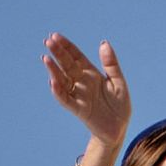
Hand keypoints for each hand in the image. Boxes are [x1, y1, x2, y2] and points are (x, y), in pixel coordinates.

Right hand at [42, 33, 130, 150]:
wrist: (119, 129)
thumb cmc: (119, 106)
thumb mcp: (119, 83)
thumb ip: (111, 65)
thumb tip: (103, 43)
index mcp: (91, 74)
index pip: (76, 57)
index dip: (67, 46)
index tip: (56, 35)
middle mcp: (82, 82)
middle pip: (67, 65)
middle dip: (57, 53)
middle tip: (48, 41)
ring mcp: (78, 95)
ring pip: (63, 80)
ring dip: (54, 70)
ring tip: (46, 59)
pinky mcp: (78, 109)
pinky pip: (66, 100)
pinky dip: (59, 92)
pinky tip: (53, 82)